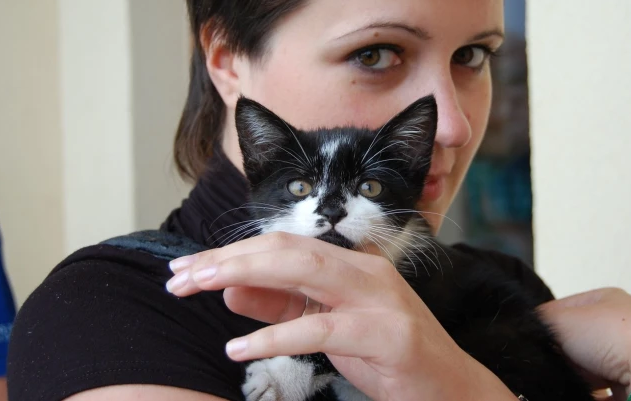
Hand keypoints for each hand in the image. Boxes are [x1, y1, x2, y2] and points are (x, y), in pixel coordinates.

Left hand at [165, 232, 516, 400]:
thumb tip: (229, 291)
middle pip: (287, 248)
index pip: (282, 244)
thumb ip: (280, 305)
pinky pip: (320, 329)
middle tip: (180, 275)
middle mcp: (364, 269)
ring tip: (198, 290)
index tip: (187, 268)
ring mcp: (378, 298)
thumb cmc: (385, 355)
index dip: (231, 252)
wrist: (450, 387)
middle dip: (228, 257)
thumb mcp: (325, 327)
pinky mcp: (385, 333)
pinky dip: (275, 336)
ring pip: (303, 271)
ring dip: (243, 276)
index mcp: (350, 262)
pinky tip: (239, 349)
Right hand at [537, 287, 630, 400]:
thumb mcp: (560, 321)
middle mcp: (626, 322)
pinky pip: (610, 391)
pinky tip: (585, 395)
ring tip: (567, 383)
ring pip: (594, 369)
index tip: (531, 343)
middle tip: (550, 366)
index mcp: (607, 298)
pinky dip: (595, 394)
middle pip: (578, 342)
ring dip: (579, 378)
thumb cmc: (614, 338)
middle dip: (563, 356)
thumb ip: (535, 323)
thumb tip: (518, 332)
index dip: (543, 328)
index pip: (562, 310)